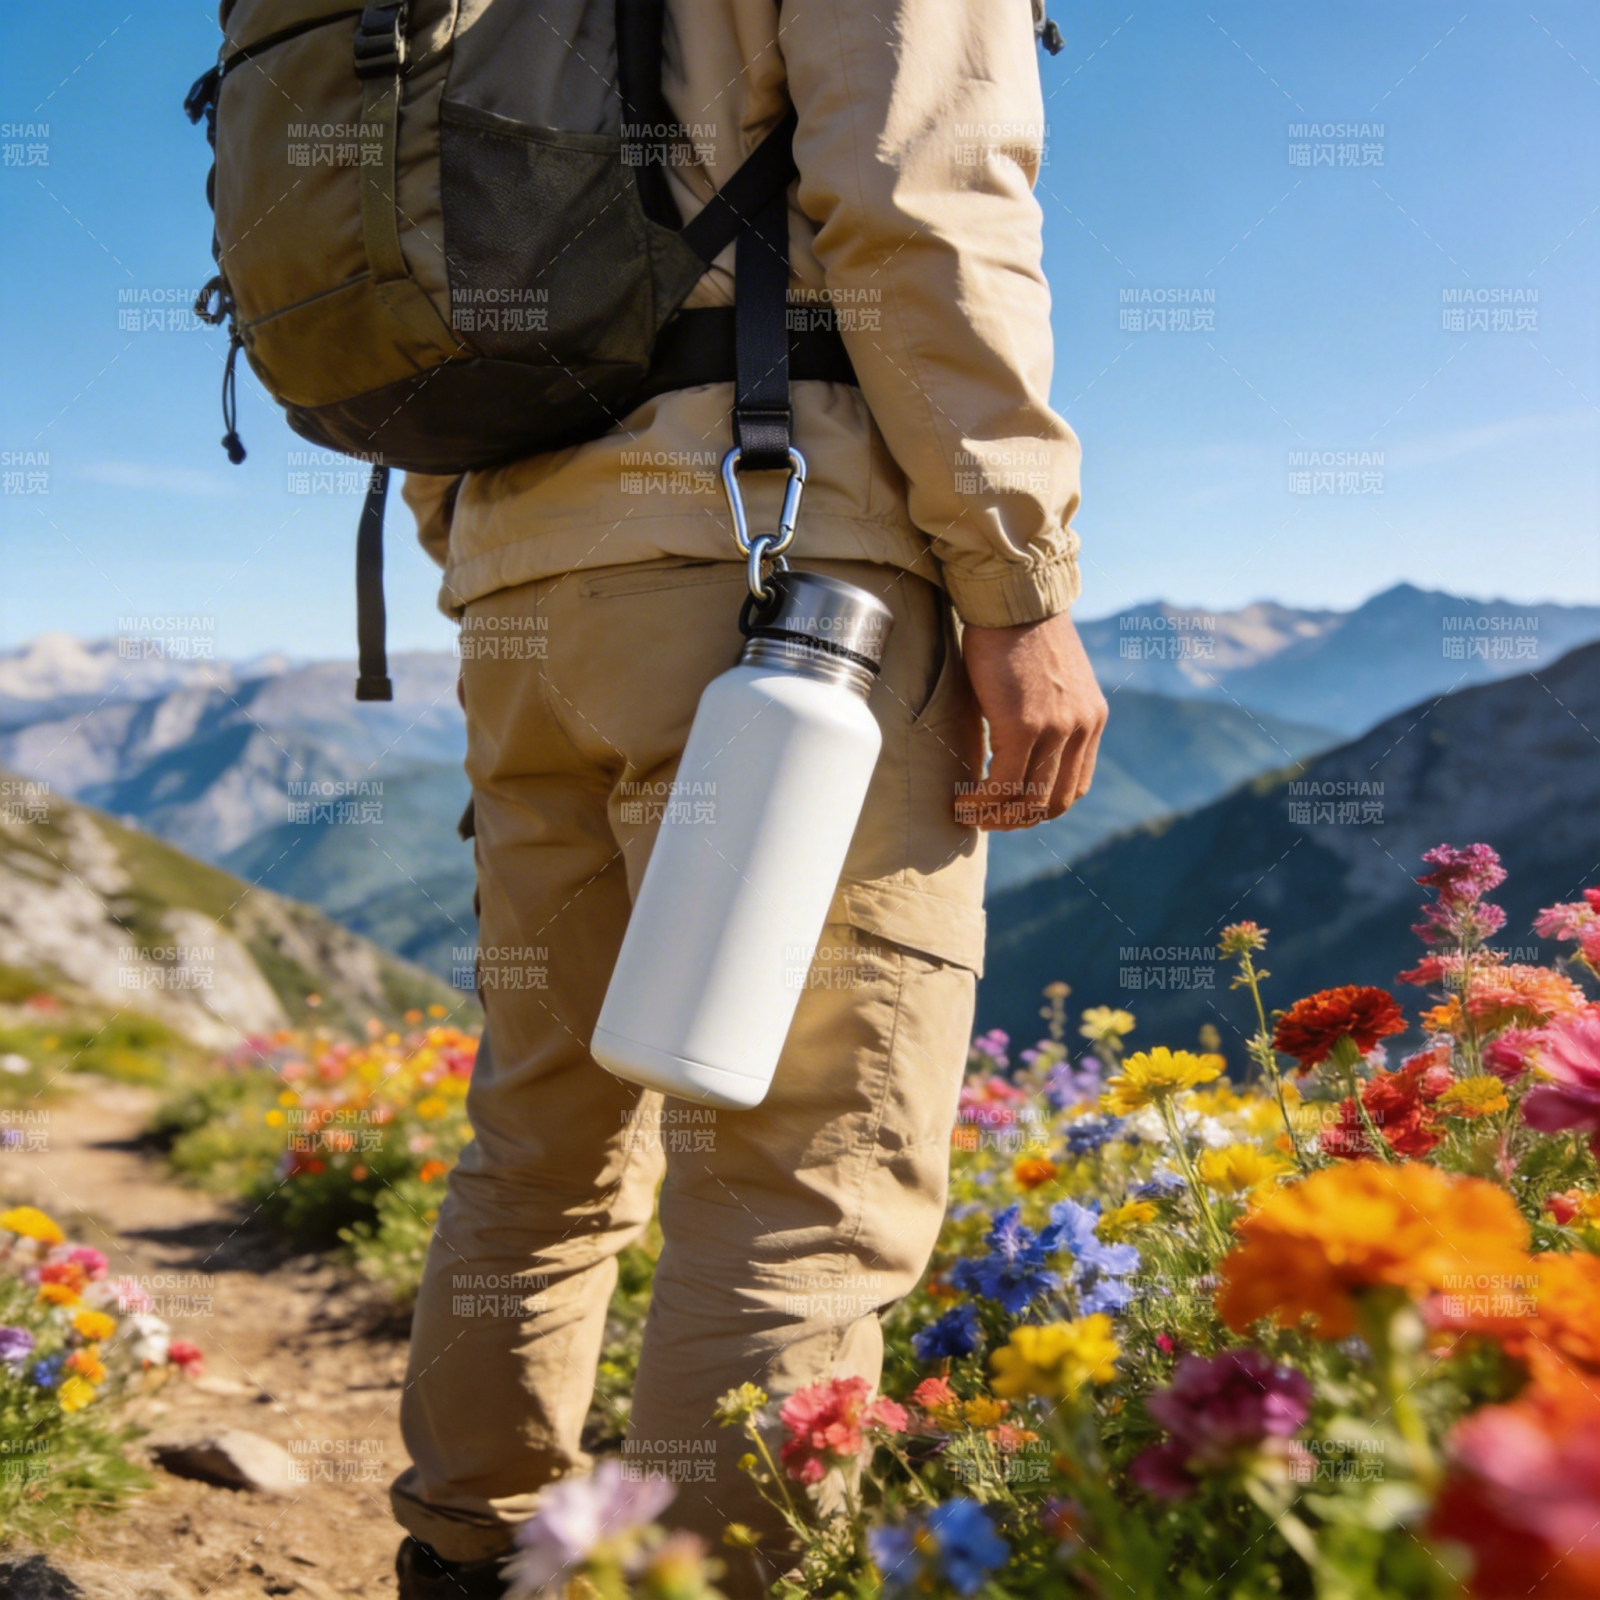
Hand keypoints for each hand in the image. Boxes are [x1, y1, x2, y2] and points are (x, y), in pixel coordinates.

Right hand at [955, 611, 1107, 829]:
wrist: (1012, 597)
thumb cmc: (1017, 632)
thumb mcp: (1045, 683)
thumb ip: (1042, 716)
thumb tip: (1011, 749)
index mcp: (1091, 719)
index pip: (1074, 786)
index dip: (1039, 808)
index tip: (1009, 809)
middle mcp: (1082, 727)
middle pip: (1054, 802)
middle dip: (1016, 820)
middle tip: (985, 819)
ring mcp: (1058, 728)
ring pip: (1029, 798)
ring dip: (996, 816)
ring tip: (968, 812)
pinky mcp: (1027, 724)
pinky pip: (1005, 782)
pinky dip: (983, 800)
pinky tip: (963, 800)